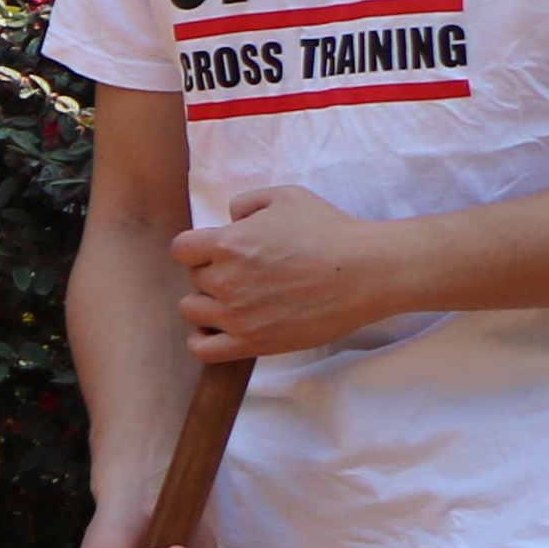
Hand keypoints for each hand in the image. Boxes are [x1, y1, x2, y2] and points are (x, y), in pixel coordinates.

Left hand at [170, 184, 408, 358]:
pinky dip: (204, 340)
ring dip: (208, 303)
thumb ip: (246, 204)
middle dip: (214, 273)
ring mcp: (237, 315)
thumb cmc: (330, 231)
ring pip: (192, 311)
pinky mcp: (252, 342)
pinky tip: (220, 329)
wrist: (367, 272)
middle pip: (194, 278)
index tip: (219, 250)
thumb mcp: (286, 198)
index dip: (198, 248)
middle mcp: (226, 280)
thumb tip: (229, 220)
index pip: (181, 249)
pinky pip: (203, 349)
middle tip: (247, 273)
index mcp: (228, 243)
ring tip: (235, 299)